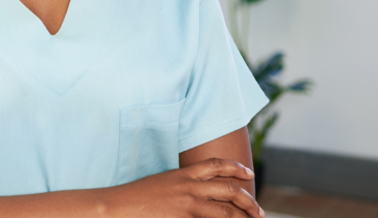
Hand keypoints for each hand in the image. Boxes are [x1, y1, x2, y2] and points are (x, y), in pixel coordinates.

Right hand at [106, 158, 263, 217]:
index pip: (216, 164)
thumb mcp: (163, 183)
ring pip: (225, 211)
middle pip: (228, 189)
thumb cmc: (137, 197)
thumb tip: (200, 192)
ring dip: (242, 217)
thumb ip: (183, 185)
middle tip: (258, 211)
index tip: (249, 173)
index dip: (236, 167)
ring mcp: (188, 204)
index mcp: (183, 174)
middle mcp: (189, 187)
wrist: (119, 206)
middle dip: (248, 200)